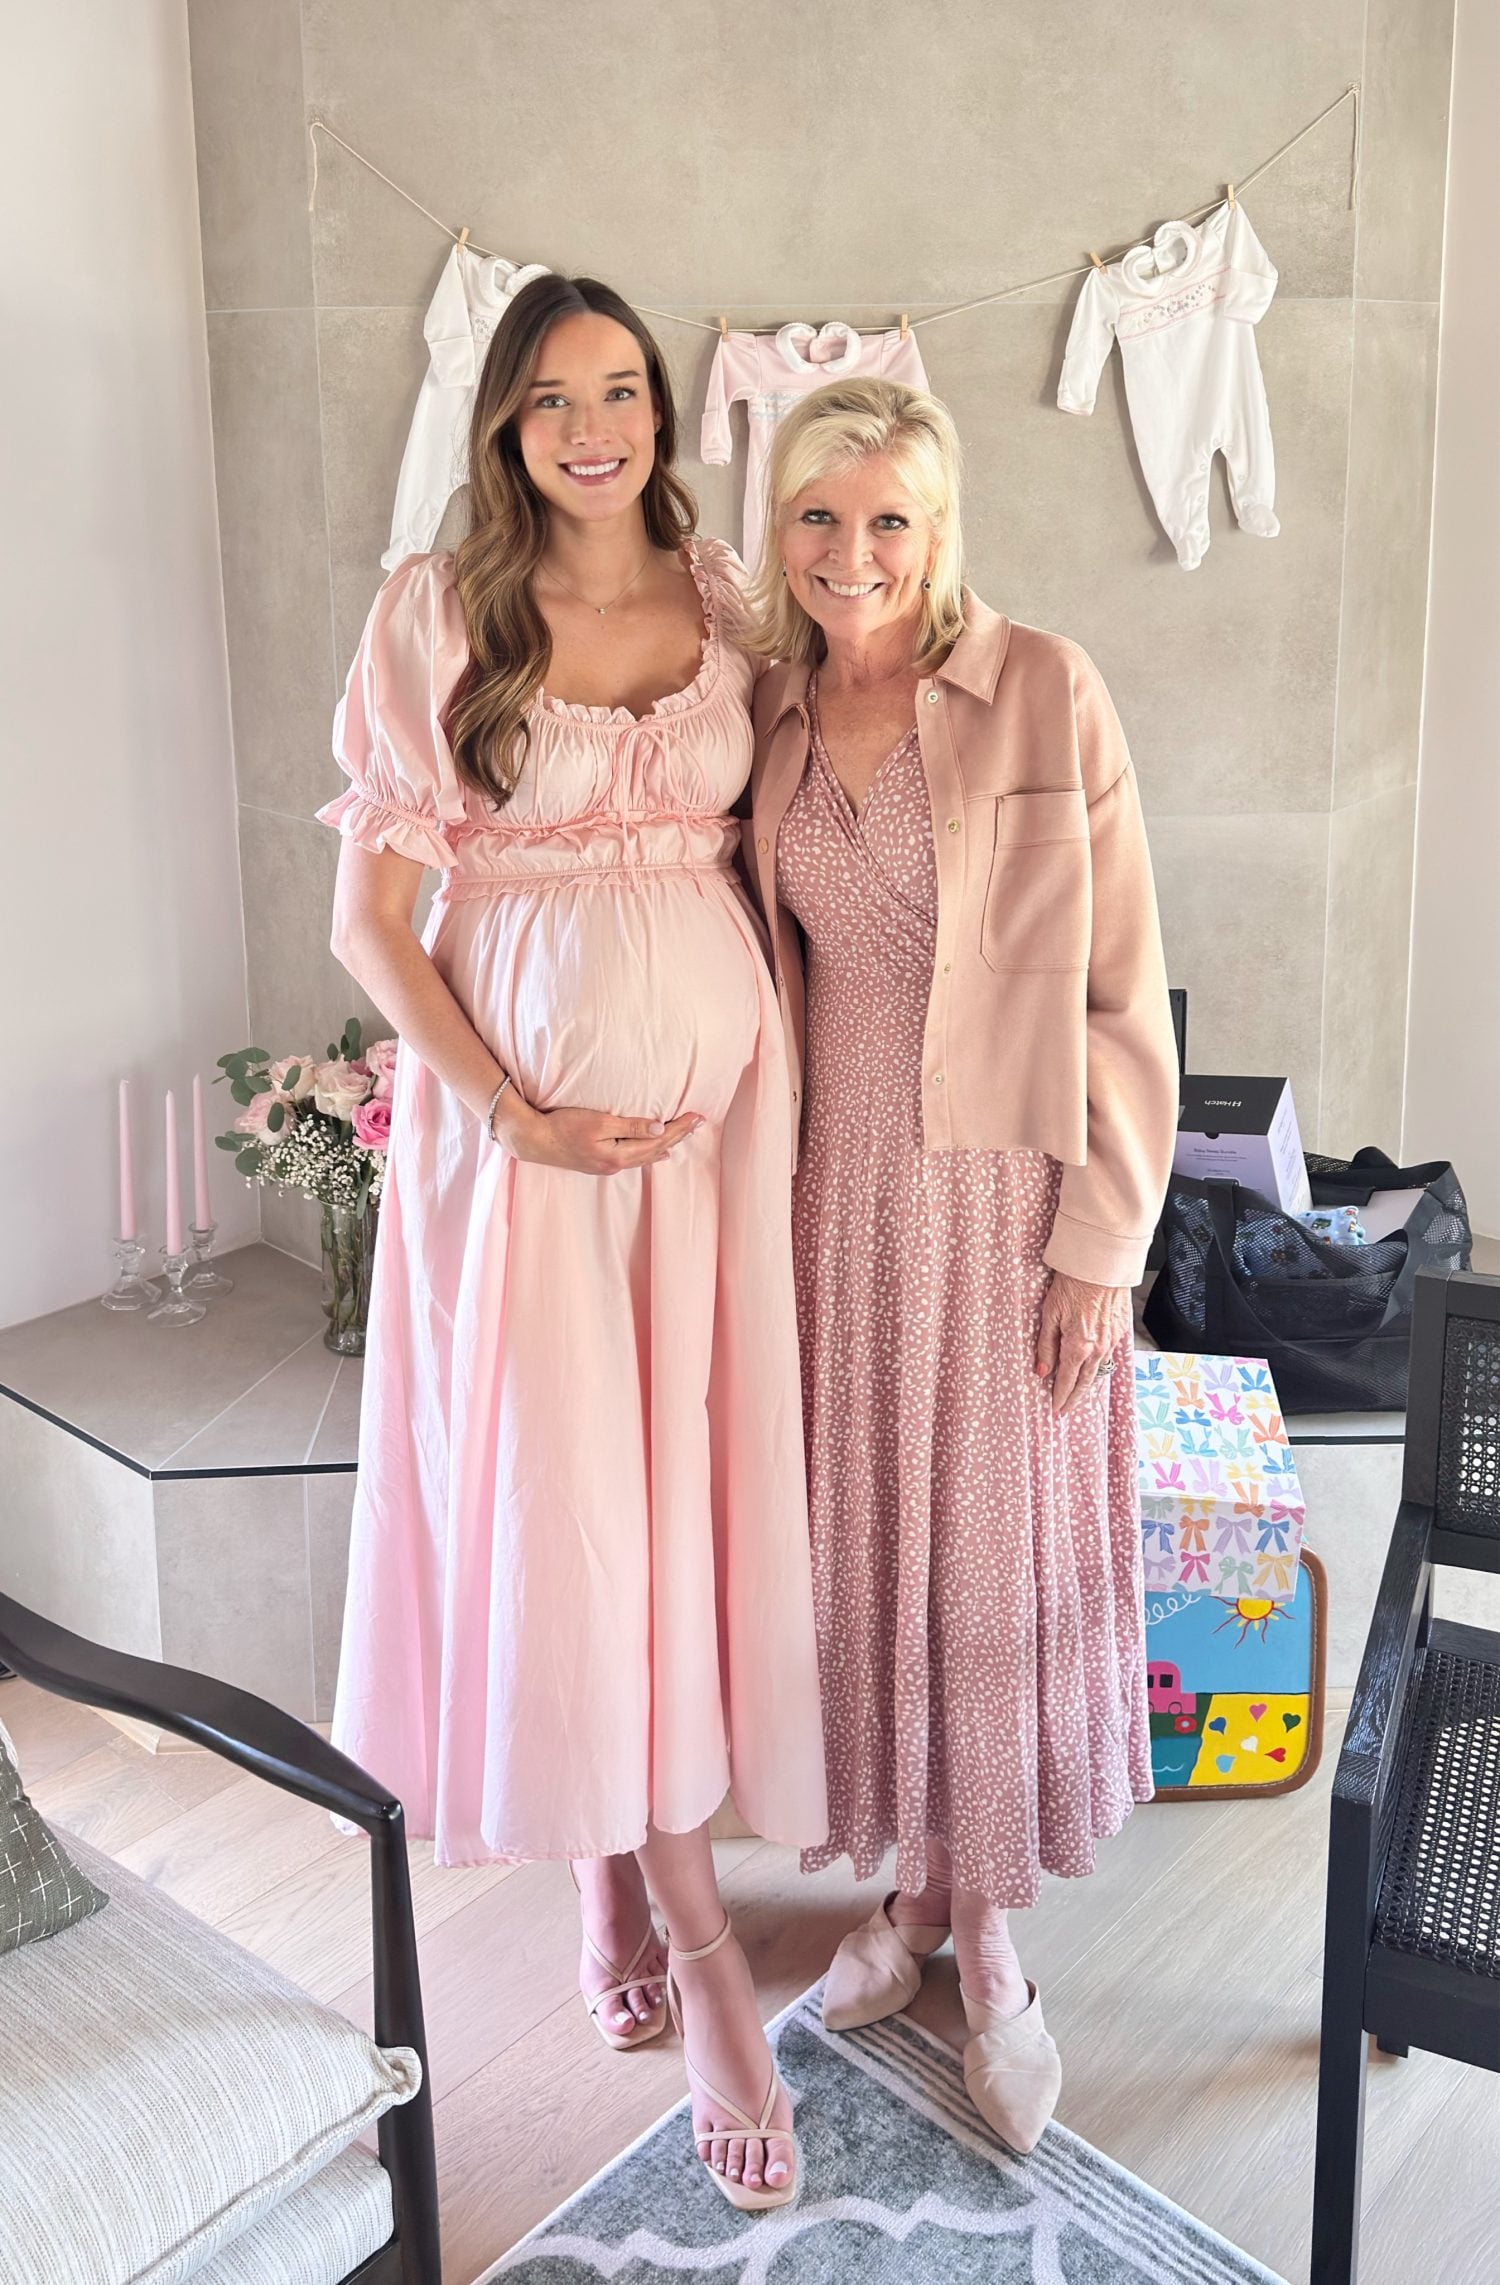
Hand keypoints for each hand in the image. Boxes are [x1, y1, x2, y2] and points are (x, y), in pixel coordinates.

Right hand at [499, 1098, 701, 1174]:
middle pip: (655, 1151)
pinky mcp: (599, 1163)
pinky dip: (650, 1153)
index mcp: (619, 1156)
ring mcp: (607, 1166)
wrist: (534, 1140)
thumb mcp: (599, 1122)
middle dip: (679, 1136)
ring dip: (666, 1145)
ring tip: (684, 1137)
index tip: (698, 1117)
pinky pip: (634, 1158)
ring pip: (646, 1156)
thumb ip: (631, 1126)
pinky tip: (656, 1154)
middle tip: (699, 1123)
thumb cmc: (563, 1126)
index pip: (658, 1141)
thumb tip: (661, 1129)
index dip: (680, 1129)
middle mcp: (616, 1165)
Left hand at [1035, 1271, 1131, 1416]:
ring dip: (1088, 1384)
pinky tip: (1093, 1369)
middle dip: (1075, 1398)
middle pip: (1085, 1382)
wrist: (1101, 1264)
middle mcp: (1098, 1348)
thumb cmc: (1072, 1284)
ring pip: (1099, 1370)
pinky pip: (1108, 1356)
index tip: (1055, 1409)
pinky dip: (1099, 1367)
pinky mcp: (1119, 1330)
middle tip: (1066, 1410)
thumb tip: (1042, 1371)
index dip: (1060, 1396)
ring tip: (1078, 1394)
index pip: (1067, 1381)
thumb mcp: (1050, 1314)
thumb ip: (1046, 1345)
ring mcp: (1111, 1340)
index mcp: (1078, 1346)